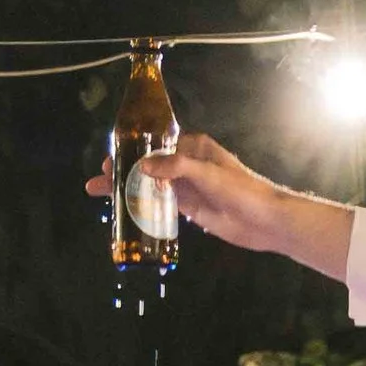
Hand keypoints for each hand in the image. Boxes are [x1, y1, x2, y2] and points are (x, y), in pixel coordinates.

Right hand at [86, 131, 351, 280]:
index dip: (131, 151)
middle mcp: (188, 164)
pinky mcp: (190, 208)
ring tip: (102, 195)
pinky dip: (143, 206)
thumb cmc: (242, 190)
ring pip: (151, 185)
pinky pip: (161, 204)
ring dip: (128, 189)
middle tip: (99, 180)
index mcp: (194, 147)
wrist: (266, 221)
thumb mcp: (208, 174)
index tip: (110, 159)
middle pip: (149, 165)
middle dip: (124, 171)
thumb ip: (176, 167)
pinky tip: (125, 210)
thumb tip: (142, 166)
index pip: (155, 144)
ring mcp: (188, 187)